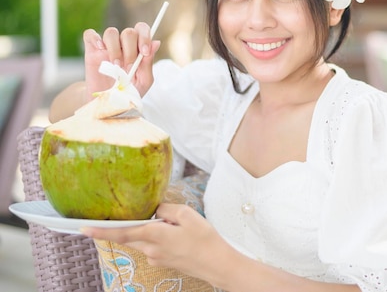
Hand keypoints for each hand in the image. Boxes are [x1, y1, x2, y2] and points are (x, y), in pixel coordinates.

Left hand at [81, 203, 238, 284]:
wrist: (216, 263)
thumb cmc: (204, 238)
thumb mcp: (187, 215)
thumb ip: (165, 209)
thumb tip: (154, 210)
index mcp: (154, 235)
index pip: (122, 232)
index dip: (101, 230)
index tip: (82, 228)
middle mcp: (150, 249)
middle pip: (129, 235)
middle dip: (122, 226)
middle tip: (115, 215)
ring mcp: (156, 257)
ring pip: (143, 239)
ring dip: (148, 230)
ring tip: (174, 225)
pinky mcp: (163, 261)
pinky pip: (153, 245)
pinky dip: (158, 237)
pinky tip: (176, 234)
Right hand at [82, 23, 159, 97]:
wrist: (109, 104)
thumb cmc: (129, 91)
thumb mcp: (143, 80)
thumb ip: (148, 63)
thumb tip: (156, 43)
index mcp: (137, 49)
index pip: (142, 29)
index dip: (145, 36)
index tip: (144, 52)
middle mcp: (123, 45)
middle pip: (129, 32)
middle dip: (131, 50)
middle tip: (129, 67)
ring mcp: (107, 47)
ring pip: (111, 32)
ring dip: (115, 48)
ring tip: (116, 65)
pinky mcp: (91, 51)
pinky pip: (90, 34)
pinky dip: (95, 38)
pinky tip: (100, 50)